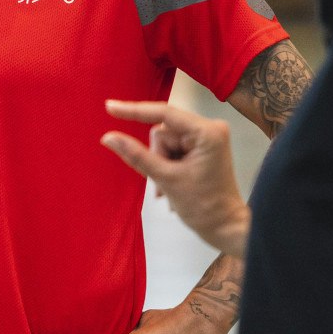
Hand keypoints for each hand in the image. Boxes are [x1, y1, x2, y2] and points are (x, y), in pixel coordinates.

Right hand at [102, 99, 250, 257]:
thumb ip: (136, 155)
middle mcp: (209, 128)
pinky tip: (175, 185)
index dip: (134, 111)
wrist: (224, 226)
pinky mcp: (202, 146)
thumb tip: (108, 137)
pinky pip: (173, 149)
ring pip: (165, 142)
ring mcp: (206, 137)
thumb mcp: (165, 179)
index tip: (110, 107)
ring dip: (161, 165)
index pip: (164, 114)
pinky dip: (168, 166)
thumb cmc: (202, 206)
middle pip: (163, 132)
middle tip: (164, 182)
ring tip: (170, 188)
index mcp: (207, 132)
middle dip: (157, 157)